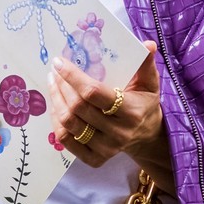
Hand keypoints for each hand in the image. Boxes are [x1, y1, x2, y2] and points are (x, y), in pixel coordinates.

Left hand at [49, 45, 175, 198]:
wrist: (147, 136)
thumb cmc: (144, 104)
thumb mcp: (150, 83)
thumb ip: (146, 64)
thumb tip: (148, 44)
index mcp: (131, 112)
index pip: (94, 93)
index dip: (73, 76)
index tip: (59, 62)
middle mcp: (118, 133)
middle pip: (78, 108)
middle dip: (61, 86)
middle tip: (55, 72)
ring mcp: (106, 149)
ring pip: (68, 124)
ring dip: (56, 101)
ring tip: (53, 85)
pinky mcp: (95, 159)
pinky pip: (66, 140)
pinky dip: (57, 122)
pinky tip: (57, 106)